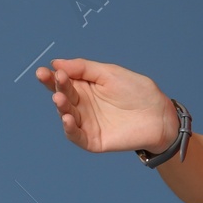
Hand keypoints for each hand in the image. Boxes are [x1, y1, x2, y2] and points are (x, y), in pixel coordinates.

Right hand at [34, 57, 174, 154]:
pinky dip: (69, 129)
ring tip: (59, 98)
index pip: (63, 81)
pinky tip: (66, 119)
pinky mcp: (93, 139)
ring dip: (61, 107)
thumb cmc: (137, 91)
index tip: (44, 71)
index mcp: (85, 88)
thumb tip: (56, 63)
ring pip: (67, 115)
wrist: (159, 115)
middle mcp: (82, 105)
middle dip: (54, 87)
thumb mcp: (109, 73)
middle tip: (52, 79)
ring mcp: (86, 123)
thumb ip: (84, 68)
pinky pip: (76, 136)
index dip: (52, 77)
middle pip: (63, 96)